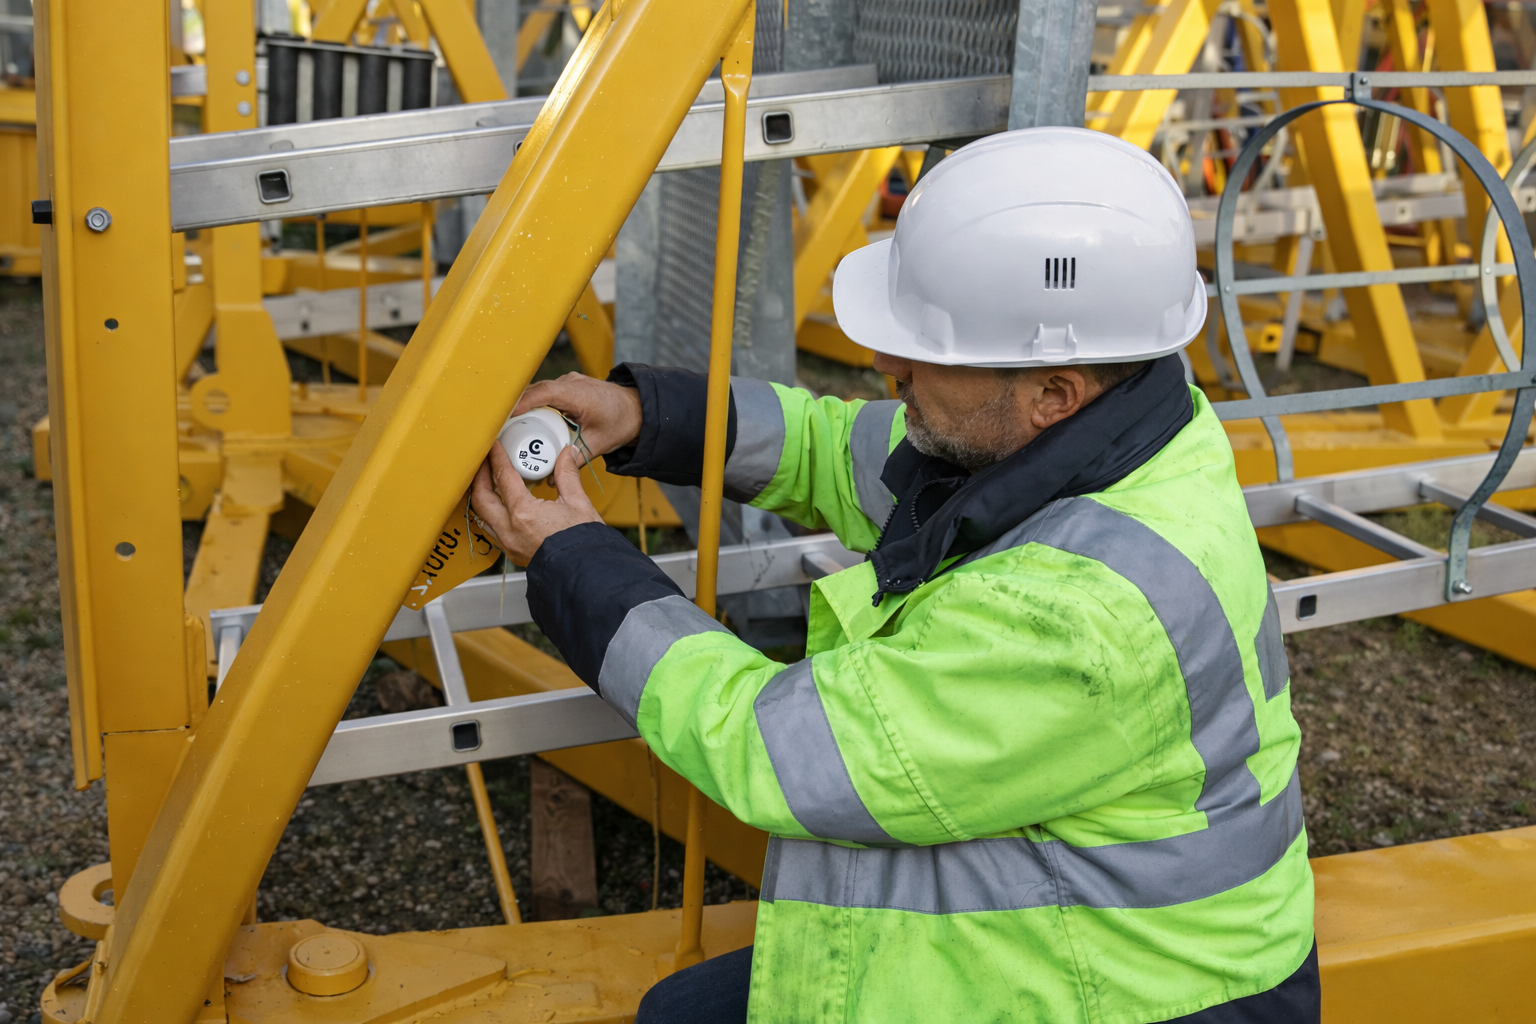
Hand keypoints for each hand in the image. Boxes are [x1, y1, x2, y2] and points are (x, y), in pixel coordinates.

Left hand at [471, 442, 602, 563]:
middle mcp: (510, 530)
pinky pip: (491, 530)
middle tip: (484, 460)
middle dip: (479, 475)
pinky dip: (489, 513)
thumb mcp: (579, 503)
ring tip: (486, 481)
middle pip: (481, 497)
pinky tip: (497, 506)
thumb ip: (567, 475)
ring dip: (480, 496)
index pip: (503, 478)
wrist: (587, 574)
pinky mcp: (512, 553)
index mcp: (524, 514)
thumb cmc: (584, 543)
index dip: (497, 458)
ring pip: (481, 516)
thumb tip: (567, 454)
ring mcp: (508, 544)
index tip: (494, 445)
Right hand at [511, 372, 642, 462]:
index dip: (523, 402)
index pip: (545, 392)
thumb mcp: (598, 444)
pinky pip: (544, 395)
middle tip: (499, 428)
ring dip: (523, 408)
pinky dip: (534, 407)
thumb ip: (574, 460)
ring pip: (538, 392)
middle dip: (515, 408)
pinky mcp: (566, 387)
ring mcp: (568, 383)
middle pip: (535, 392)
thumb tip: (552, 478)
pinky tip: (525, 422)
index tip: (506, 414)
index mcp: (578, 394)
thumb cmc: (621, 421)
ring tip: (507, 428)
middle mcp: (571, 383)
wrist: (638, 409)